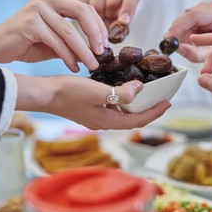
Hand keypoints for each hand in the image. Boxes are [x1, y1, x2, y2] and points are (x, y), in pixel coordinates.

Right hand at [0, 0, 108, 71]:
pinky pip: (56, 42)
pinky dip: (68, 56)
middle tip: (102, 53)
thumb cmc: (24, 44)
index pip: (85, 7)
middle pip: (82, 12)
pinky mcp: (29, 24)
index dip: (98, 26)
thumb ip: (72, 41)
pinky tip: (74, 67)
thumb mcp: (53, 40)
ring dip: (83, 51)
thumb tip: (96, 52)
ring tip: (92, 65)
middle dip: (95, 34)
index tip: (105, 44)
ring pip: (69, 31)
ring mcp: (37, 9)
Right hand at [15, 74, 170, 129]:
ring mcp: (95, 116)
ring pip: (122, 113)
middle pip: (132, 118)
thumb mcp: (97, 91)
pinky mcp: (88, 109)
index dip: (155, 112)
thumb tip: (140, 88)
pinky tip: (122, 89)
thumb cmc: (67, 93)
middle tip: (160, 97)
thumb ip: (120, 93)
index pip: (138, 120)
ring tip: (146, 93)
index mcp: (107, 121)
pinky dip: (121, 100)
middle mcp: (103, 122)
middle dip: (148, 109)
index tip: (168, 102)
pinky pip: (111, 107)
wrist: (44, 94)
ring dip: (135, 105)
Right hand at [73, 0, 140, 27]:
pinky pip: (82, 0)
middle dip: (108, 17)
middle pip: (111, 3)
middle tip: (106, 22)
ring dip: (95, 16)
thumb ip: (120, 28)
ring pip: (95, 4)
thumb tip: (113, 32)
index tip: (124, 21)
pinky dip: (83, 11)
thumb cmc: (116, 15)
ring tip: (97, 17)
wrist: (102, 2)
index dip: (128, 9)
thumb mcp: (122, 22)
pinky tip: (87, 13)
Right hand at [164, 2, 211, 62]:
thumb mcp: (208, 54)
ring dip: (178, 31)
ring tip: (182, 43)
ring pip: (183, 18)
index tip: (168, 37)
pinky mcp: (197, 9)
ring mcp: (204, 6)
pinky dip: (180, 30)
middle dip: (176, 31)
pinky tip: (185, 38)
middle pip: (186, 16)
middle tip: (169, 44)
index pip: (194, 16)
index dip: (179, 26)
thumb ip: (193, 53)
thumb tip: (177, 47)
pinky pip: (183, 19)